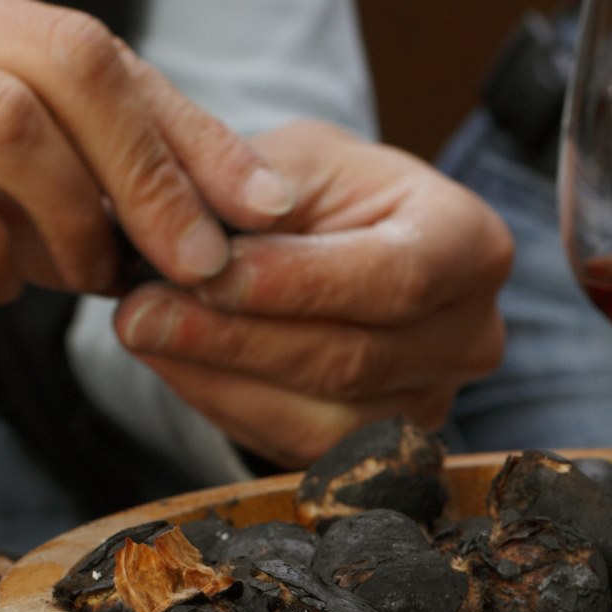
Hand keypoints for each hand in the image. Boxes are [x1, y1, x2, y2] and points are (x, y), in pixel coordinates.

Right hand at [0, 0, 296, 297]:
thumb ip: (24, 158)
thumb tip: (159, 212)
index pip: (93, 46)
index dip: (189, 135)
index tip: (256, 210)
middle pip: (69, 60)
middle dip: (158, 172)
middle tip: (196, 262)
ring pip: (2, 114)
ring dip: (73, 214)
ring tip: (80, 280)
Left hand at [110, 121, 511, 464]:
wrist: (341, 247)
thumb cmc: (325, 195)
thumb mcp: (299, 160)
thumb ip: (257, 191)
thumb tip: (196, 236)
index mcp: (471, 246)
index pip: (392, 277)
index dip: (297, 284)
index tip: (207, 273)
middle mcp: (471, 336)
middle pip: (351, 357)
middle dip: (236, 336)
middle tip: (140, 311)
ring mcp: (432, 403)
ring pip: (319, 415)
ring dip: (218, 376)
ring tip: (142, 331)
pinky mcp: (379, 450)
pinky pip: (294, 444)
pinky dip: (223, 403)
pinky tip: (172, 363)